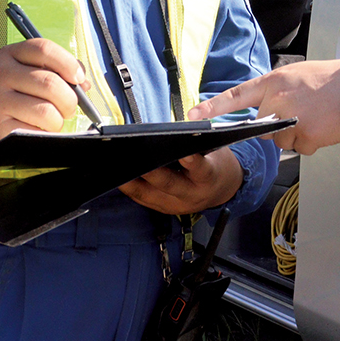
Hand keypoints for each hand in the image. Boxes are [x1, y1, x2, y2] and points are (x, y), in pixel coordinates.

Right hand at [0, 38, 89, 152]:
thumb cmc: (10, 93)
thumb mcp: (25, 72)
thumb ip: (56, 70)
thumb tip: (84, 84)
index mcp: (9, 54)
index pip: (43, 49)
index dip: (68, 64)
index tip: (78, 78)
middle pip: (50, 83)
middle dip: (69, 100)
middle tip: (67, 107)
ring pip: (46, 111)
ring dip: (58, 121)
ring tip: (51, 121)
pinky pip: (35, 133)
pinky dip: (44, 135)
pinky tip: (36, 130)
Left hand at [120, 148, 242, 213]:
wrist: (222, 190)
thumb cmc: (215, 164)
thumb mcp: (215, 150)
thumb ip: (197, 143)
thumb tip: (174, 131)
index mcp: (209, 178)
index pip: (202, 170)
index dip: (193, 162)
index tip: (184, 153)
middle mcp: (192, 195)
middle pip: (169, 184)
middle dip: (151, 172)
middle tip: (135, 159)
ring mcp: (177, 205)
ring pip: (150, 195)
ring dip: (131, 182)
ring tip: (117, 168)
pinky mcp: (164, 209)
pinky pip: (143, 199)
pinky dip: (130, 188)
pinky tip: (118, 177)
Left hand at [187, 59, 339, 154]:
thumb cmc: (332, 81)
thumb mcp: (297, 77)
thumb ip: (277, 93)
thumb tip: (265, 115)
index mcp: (274, 81)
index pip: (236, 95)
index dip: (212, 106)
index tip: (192, 115)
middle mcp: (278, 100)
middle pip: (262, 126)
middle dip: (277, 125)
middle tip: (301, 112)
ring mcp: (291, 120)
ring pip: (281, 140)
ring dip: (297, 135)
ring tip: (317, 116)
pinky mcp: (306, 137)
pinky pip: (300, 148)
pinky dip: (312, 142)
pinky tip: (324, 126)